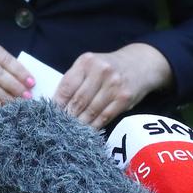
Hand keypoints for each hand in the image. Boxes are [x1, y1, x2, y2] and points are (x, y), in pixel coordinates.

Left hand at [55, 43, 172, 128]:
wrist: (141, 64)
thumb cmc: (109, 66)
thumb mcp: (90, 65)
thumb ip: (75, 79)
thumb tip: (58, 103)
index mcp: (87, 62)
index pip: (67, 86)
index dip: (58, 103)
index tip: (51, 114)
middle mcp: (101, 71)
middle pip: (78, 100)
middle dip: (68, 115)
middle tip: (60, 125)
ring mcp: (114, 85)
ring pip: (91, 110)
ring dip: (80, 123)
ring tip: (72, 130)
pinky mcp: (124, 98)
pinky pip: (105, 116)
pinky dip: (95, 125)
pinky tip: (88, 130)